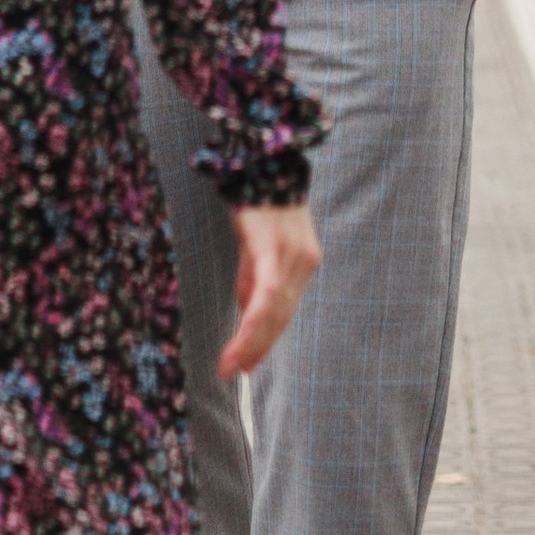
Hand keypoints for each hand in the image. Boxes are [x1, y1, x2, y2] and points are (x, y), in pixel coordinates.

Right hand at [218, 200, 320, 378]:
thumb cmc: (258, 202)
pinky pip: (266, 295)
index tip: (247, 365)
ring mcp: (293, 256)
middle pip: (282, 317)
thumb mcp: (256, 245)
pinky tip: (240, 342)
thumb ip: (253, 278)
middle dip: (257, 348)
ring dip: (251, 344)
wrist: (261, 161)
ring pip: (274, 313)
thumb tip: (246, 316)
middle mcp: (304, 261)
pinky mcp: (274, 249)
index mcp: (303, 262)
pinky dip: (253, 323)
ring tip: (230, 366)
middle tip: (233, 373)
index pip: (285, 311)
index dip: (266, 340)